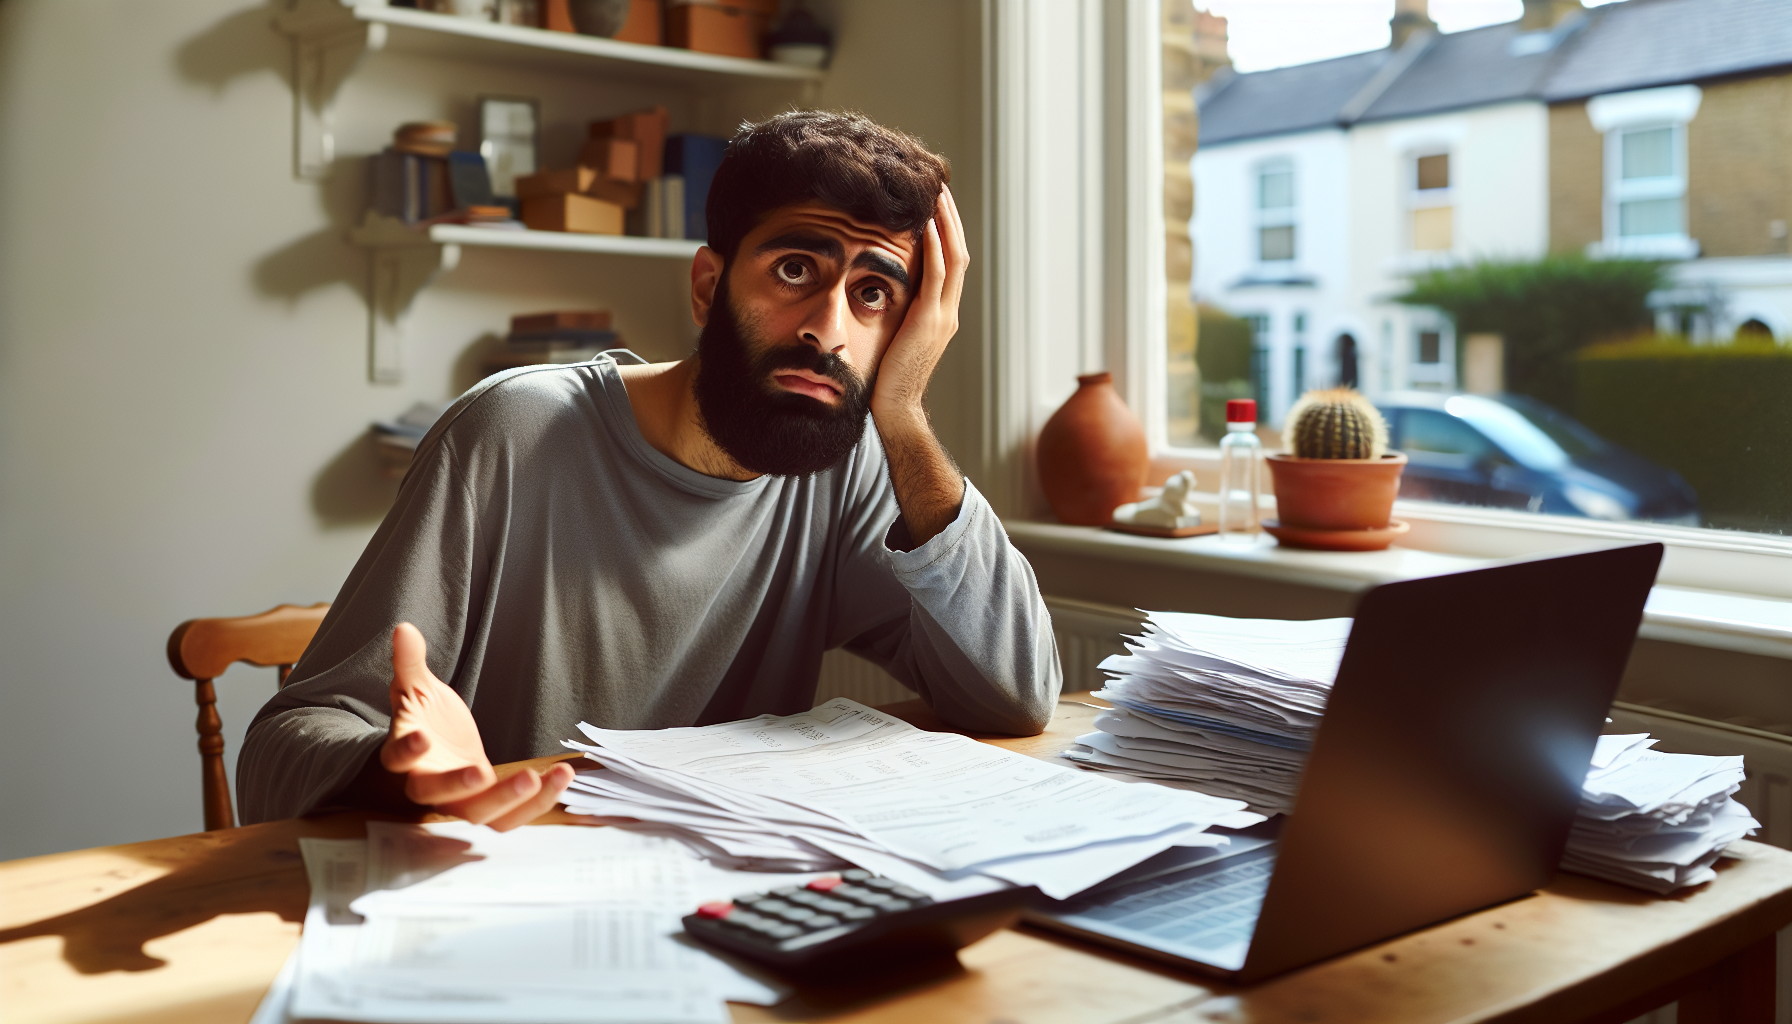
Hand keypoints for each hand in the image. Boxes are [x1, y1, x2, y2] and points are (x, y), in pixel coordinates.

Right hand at [379, 623, 572, 829]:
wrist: (438, 746)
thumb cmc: (426, 717)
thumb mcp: (418, 687)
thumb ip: (411, 662)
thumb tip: (404, 628)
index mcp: (404, 754)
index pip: (397, 758)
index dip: (406, 751)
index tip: (421, 737)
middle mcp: (428, 783)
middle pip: (437, 796)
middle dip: (460, 787)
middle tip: (483, 773)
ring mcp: (461, 799)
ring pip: (482, 815)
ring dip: (516, 801)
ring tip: (549, 776)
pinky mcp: (489, 804)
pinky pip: (512, 816)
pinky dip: (539, 801)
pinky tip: (563, 775)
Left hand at [871, 187, 968, 418]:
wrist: (894, 408)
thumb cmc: (885, 378)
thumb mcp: (894, 337)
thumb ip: (895, 312)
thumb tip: (877, 288)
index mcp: (941, 314)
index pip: (950, 263)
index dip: (946, 231)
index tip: (934, 203)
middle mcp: (948, 311)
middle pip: (958, 252)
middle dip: (950, 218)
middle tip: (939, 186)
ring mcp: (943, 316)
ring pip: (953, 258)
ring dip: (945, 223)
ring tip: (935, 194)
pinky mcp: (929, 321)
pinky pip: (937, 275)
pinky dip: (934, 247)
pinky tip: (926, 224)